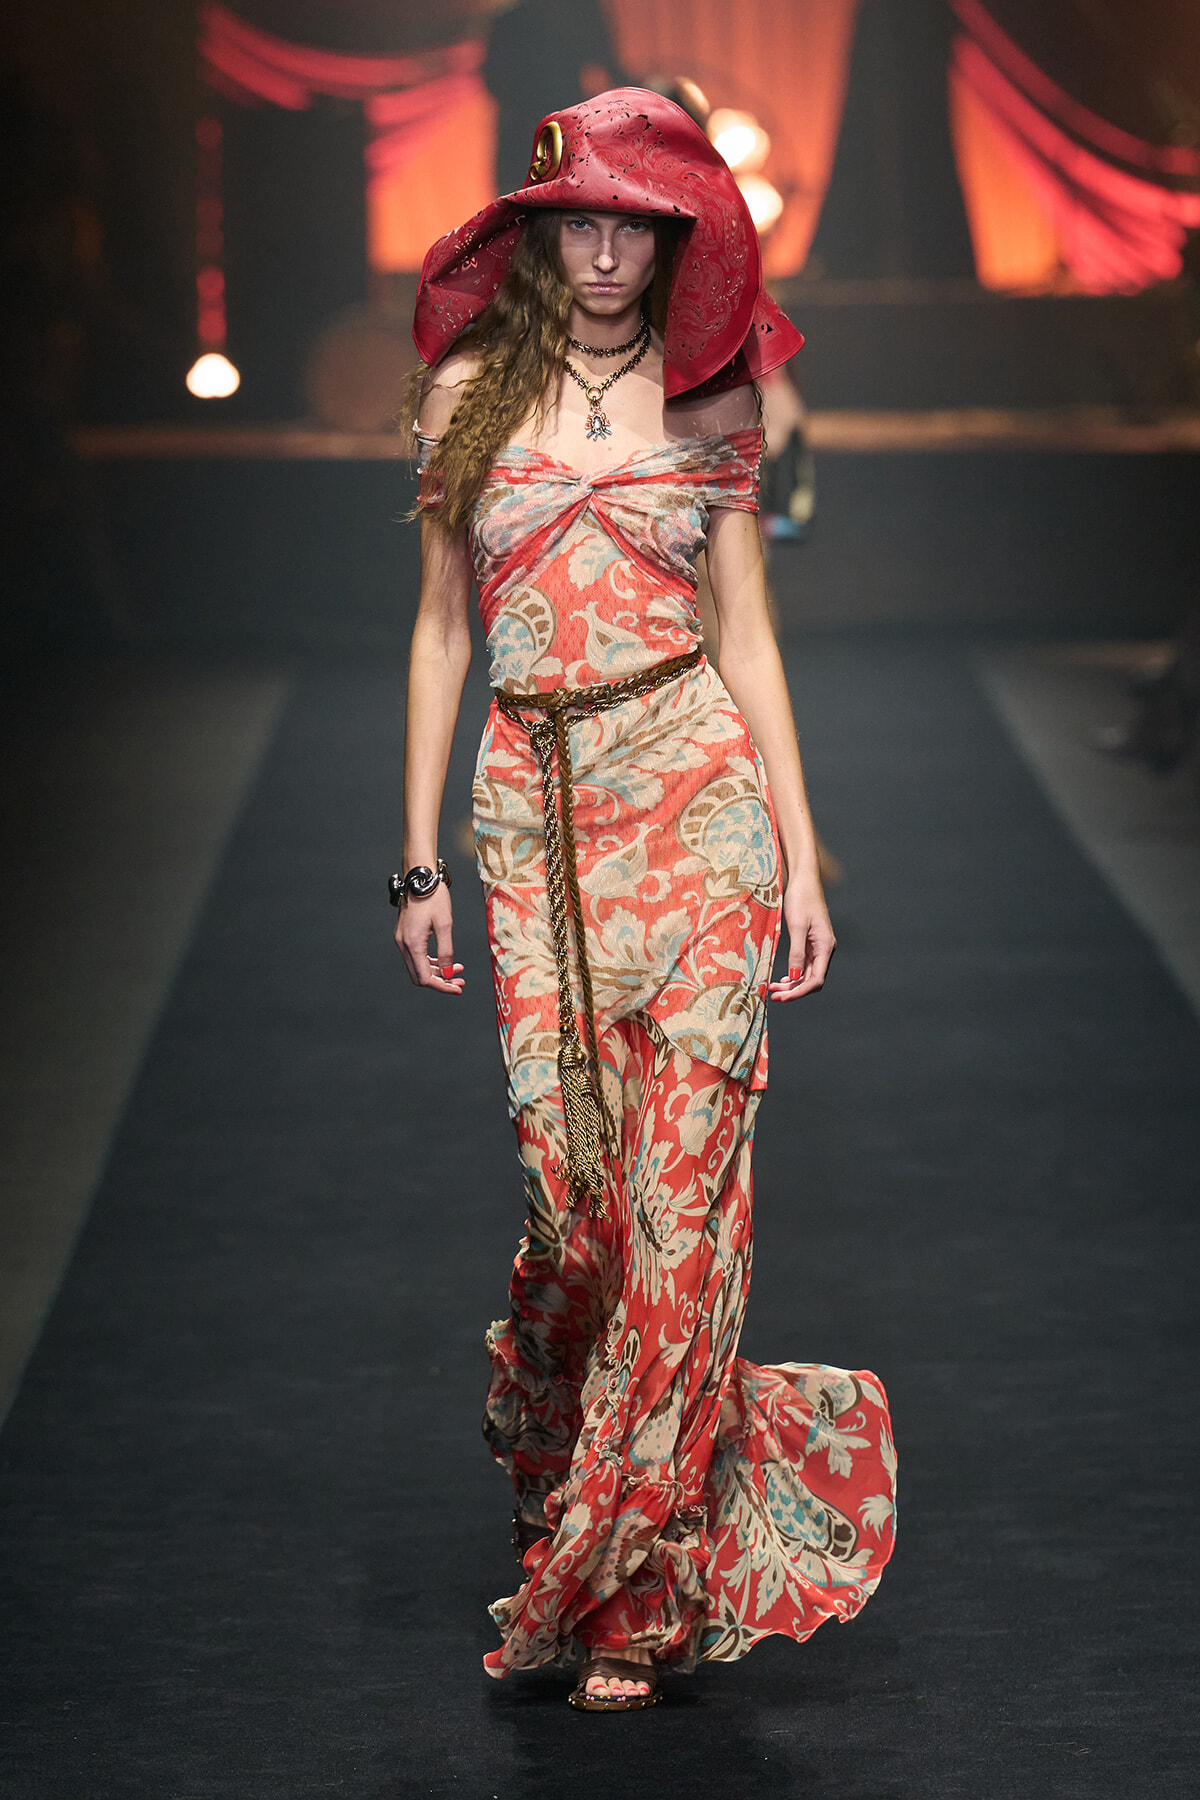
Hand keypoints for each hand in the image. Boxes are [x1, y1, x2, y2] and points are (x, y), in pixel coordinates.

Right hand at [395, 886, 464, 992]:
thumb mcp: (445, 924)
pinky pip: (417, 956)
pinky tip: (447, 961)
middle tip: (460, 981)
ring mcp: (402, 940)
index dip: (442, 986)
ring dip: (438, 972)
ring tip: (459, 970)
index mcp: (412, 944)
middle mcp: (403, 944)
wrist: (420, 878)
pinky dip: (431, 962)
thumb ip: (446, 952)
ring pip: (418, 967)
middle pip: (419, 975)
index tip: (459, 988)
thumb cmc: (434, 898)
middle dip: (440, 982)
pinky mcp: (405, 935)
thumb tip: (449, 974)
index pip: (425, 977)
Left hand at [767, 880, 834, 1002]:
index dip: (799, 992)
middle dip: (793, 991)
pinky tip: (782, 979)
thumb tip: (794, 978)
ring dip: (792, 984)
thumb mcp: (797, 926)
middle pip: (811, 980)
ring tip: (773, 989)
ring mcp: (818, 947)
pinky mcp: (810, 943)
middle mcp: (825, 950)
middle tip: (773, 996)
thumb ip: (797, 953)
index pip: (815, 980)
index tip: (782, 997)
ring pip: (807, 974)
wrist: (804, 880)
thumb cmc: (801, 899)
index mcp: (825, 947)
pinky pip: (804, 965)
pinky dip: (793, 974)